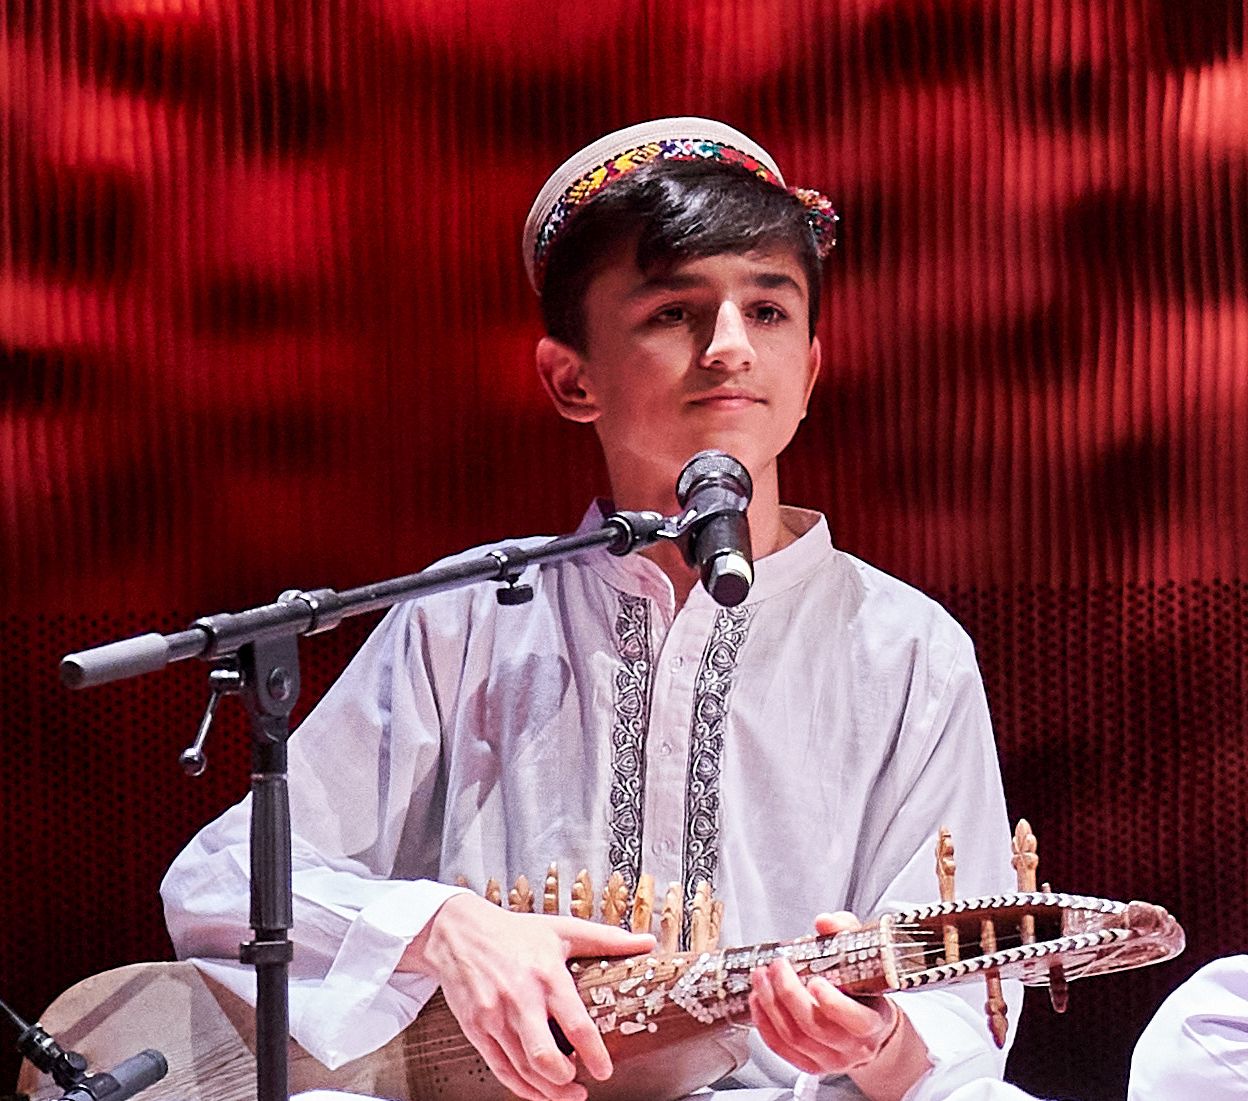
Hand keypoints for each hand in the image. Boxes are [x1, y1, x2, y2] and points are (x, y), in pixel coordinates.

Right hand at [400, 892, 655, 1100]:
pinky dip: (521, 1087)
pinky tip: (537, 1091)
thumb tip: (647, 943)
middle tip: (582, 1087)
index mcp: (546, 973)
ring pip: (522, 1068)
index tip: (604, 1071)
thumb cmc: (515, 932)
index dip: (593, 1053)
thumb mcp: (563, 929)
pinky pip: (500, 1068)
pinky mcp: (476, 1028)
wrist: (458, 931)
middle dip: (565, 1080)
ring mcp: (494, 1016)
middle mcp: (520, 997)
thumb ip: (607, 939)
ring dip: (547, 1091)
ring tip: (568, 1094)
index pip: (574, 1022)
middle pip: (543, 1055)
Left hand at [750, 911, 924, 1098]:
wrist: (867, 1026)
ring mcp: (830, 1060)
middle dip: (789, 994)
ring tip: (760, 978)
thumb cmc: (864, 991)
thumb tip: (824, 922)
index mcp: (872, 1023)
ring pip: (794, 1038)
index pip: (855, 1020)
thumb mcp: (864, 958)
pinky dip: (765, 1025)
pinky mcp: (810, 1065)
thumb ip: (845, 934)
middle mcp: (852, 1048)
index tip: (815, 980)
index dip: (833, 1004)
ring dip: (771, 1006)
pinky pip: (781, 1049)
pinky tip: (758, 1001)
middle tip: (777, 966)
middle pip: (816, 1027)